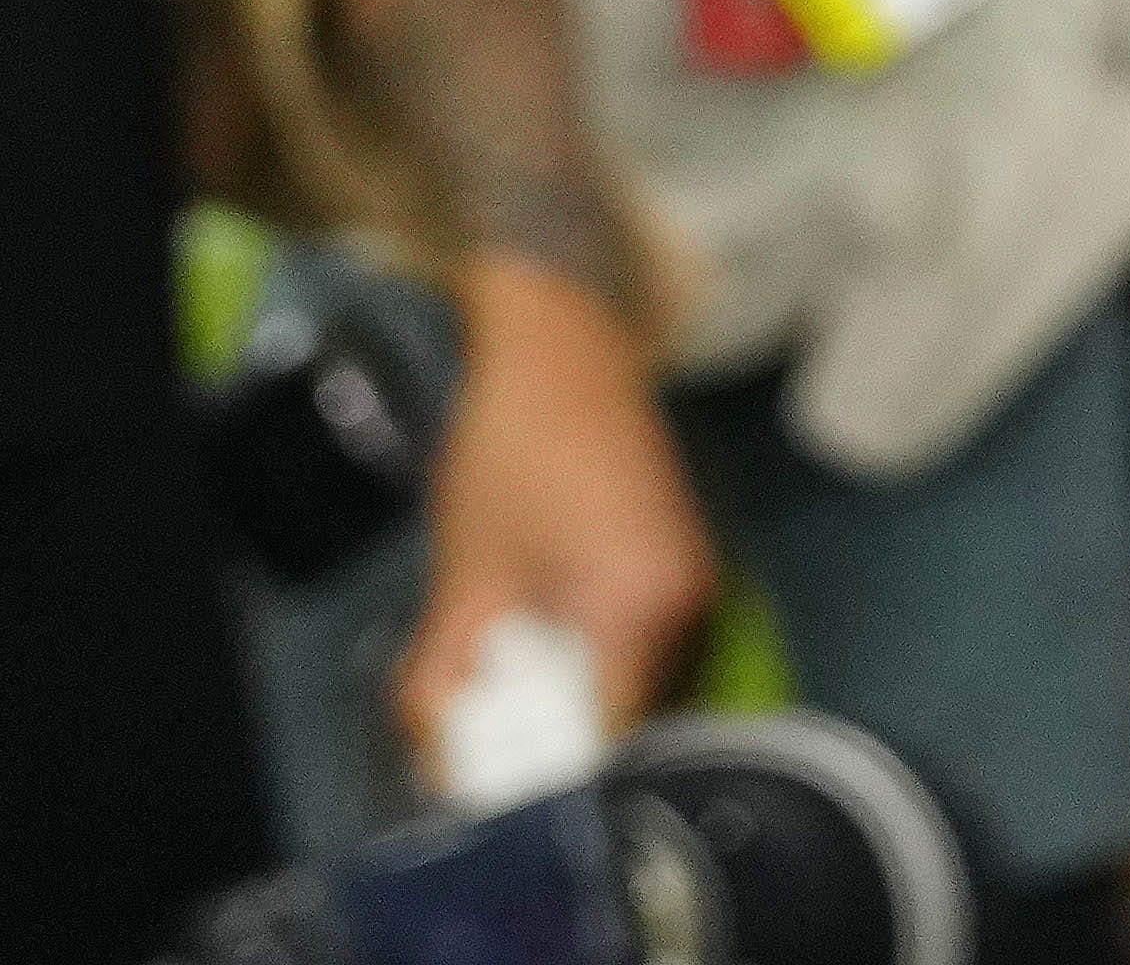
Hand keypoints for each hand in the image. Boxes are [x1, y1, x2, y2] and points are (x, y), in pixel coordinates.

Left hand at [394, 247, 717, 785]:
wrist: (562, 345)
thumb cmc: (508, 451)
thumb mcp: (463, 577)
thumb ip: (447, 683)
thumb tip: (437, 768)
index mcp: (641, 608)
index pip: (607, 740)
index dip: (547, 776)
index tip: (488, 786)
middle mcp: (687, 608)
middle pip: (626, 722)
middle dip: (550, 742)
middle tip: (479, 741)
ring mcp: (692, 586)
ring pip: (633, 690)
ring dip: (569, 703)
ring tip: (499, 688)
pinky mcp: (678, 569)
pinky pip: (637, 653)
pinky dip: (586, 665)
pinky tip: (533, 643)